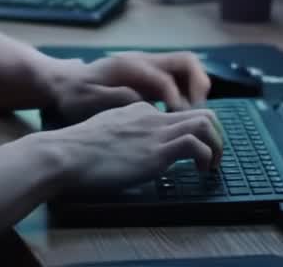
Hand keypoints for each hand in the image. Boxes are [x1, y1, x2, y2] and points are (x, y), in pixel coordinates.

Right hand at [38, 102, 223, 191]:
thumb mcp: (102, 134)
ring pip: (206, 122)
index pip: (175, 114)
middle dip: (215, 133)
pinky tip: (201, 171)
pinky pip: (198, 145)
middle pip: (199, 112)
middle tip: (213, 155)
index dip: (188, 131)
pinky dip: (207, 157)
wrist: (64, 154)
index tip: (190, 150)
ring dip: (217, 144)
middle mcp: (151, 116)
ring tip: (213, 164)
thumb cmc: (75, 152)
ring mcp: (155, 132)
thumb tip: (125, 152)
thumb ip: (119, 135)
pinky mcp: (157, 150)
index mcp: (137, 110)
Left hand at [47, 51, 211, 123]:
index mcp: (130, 67)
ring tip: (195, 118)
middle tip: (199, 115)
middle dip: (199, 87)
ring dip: (196, 91)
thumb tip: (139, 98)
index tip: (179, 121)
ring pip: (187, 70)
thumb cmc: (74, 94)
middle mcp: (145, 62)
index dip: (177, 100)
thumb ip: (113, 98)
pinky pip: (179, 81)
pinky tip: (182, 118)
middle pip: (187, 63)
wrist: (64, 83)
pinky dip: (187, 96)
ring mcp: (150, 68)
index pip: (165, 78)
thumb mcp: (86, 99)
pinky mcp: (151, 79)